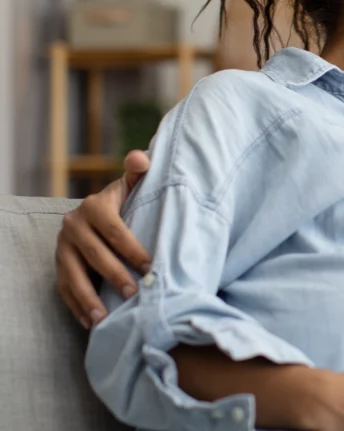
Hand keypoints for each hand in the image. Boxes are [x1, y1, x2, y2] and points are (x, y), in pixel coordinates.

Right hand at [55, 150, 151, 328]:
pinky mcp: (57, 264)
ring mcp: (62, 247)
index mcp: (93, 206)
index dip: (132, 248)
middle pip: (95, 255)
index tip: (150, 267)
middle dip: (115, 275)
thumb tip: (141, 158)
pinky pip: (64, 288)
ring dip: (88, 298)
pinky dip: (76, 306)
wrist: (99, 212)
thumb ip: (138, 172)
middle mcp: (73, 225)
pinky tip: (90, 321)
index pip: (114, 230)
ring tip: (104, 317)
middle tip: (135, 294)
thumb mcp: (131, 186)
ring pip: (73, 275)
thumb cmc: (125, 201)